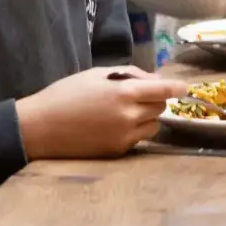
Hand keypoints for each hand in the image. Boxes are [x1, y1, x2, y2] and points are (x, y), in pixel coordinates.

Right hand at [17, 67, 195, 159]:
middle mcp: (129, 116)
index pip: (163, 91)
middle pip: (160, 108)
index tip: (185, 87)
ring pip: (153, 125)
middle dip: (155, 100)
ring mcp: (125, 136)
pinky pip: (138, 139)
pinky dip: (133, 131)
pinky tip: (111, 126)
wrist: (40, 128)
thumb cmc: (64, 95)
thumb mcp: (95, 74)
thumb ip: (127, 75)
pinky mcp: (118, 151)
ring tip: (124, 112)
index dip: (177, 88)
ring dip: (146, 117)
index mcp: (124, 93)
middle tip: (137, 96)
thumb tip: (153, 81)